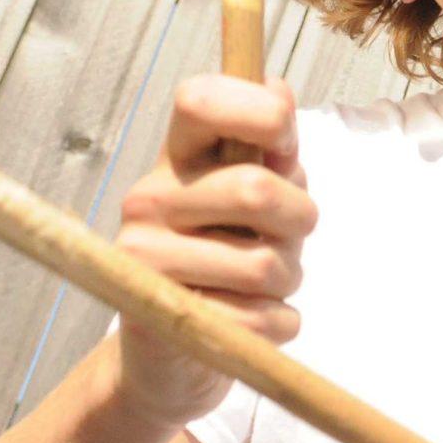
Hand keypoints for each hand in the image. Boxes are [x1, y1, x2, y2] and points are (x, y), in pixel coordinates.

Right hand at [106, 74, 316, 431]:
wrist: (174, 353)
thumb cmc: (228, 257)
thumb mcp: (255, 197)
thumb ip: (272, 151)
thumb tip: (278, 88)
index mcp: (177, 157)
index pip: (199, 99)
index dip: (259, 112)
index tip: (286, 146)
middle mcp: (149, 197)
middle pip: (255, 189)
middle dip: (299, 219)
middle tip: (291, 237)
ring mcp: (143, 257)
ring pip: (263, 263)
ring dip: (289, 279)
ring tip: (268, 283)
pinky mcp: (155, 316)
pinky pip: (256, 320)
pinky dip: (280, 324)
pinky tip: (257, 319)